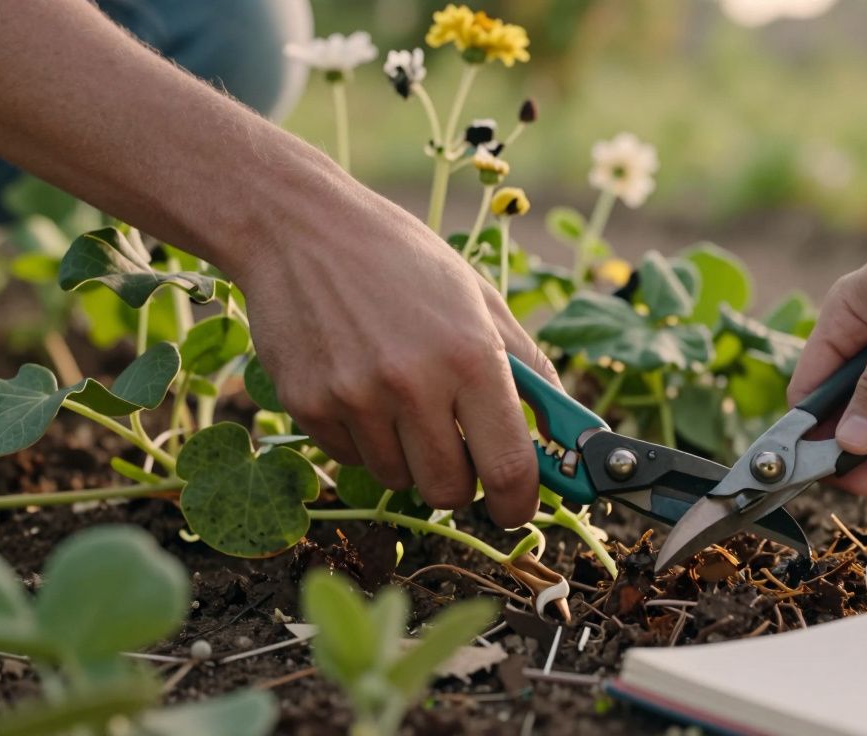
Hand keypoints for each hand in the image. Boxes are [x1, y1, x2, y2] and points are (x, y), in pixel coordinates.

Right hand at [236, 189, 556, 527]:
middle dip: (461, 481)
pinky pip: (350, 458)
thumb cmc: (401, 259)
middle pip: (449, 491)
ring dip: (407, 455)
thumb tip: (567, 432)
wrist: (299, 227)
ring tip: (398, 394)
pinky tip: (357, 382)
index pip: (508, 467)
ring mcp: (355, 398)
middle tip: (455, 445)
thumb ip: (528, 368)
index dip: (518, 502)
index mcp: (471, 355)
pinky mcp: (308, 406)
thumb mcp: (480, 299)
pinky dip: (362, 437)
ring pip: (398, 478)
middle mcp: (413, 383)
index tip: (517, 507)